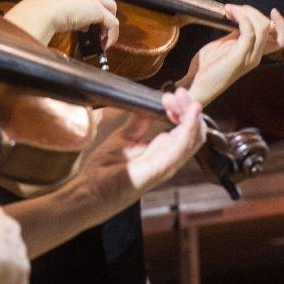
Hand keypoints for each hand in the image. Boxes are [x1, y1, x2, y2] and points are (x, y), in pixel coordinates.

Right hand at [3, 0, 119, 48]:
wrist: (42, 11)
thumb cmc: (42, 7)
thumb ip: (67, 4)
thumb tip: (80, 21)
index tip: (92, 2)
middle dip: (106, 3)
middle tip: (100, 17)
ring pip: (112, 6)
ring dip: (109, 20)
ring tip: (102, 33)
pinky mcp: (98, 9)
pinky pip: (113, 23)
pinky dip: (112, 34)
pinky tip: (105, 43)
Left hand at [72, 89, 204, 208]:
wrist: (90, 190)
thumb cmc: (105, 170)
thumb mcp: (124, 137)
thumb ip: (138, 122)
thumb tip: (148, 103)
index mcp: (162, 150)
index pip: (184, 126)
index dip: (181, 108)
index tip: (169, 94)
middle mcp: (168, 157)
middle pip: (193, 130)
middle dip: (188, 107)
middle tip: (176, 92)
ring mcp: (166, 164)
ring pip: (193, 137)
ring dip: (190, 113)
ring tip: (179, 96)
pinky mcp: (160, 169)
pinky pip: (181, 148)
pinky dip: (189, 129)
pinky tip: (190, 113)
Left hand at [180, 4, 283, 105]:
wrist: (196, 85)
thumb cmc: (207, 67)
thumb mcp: (224, 46)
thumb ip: (235, 36)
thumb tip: (240, 20)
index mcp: (255, 54)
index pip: (279, 38)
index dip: (281, 23)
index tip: (272, 10)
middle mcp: (256, 56)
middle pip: (270, 27)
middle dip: (252, 11)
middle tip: (232, 8)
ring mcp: (250, 57)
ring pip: (261, 27)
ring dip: (245, 12)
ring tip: (229, 8)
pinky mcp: (239, 57)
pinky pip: (248, 31)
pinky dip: (241, 17)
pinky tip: (230, 12)